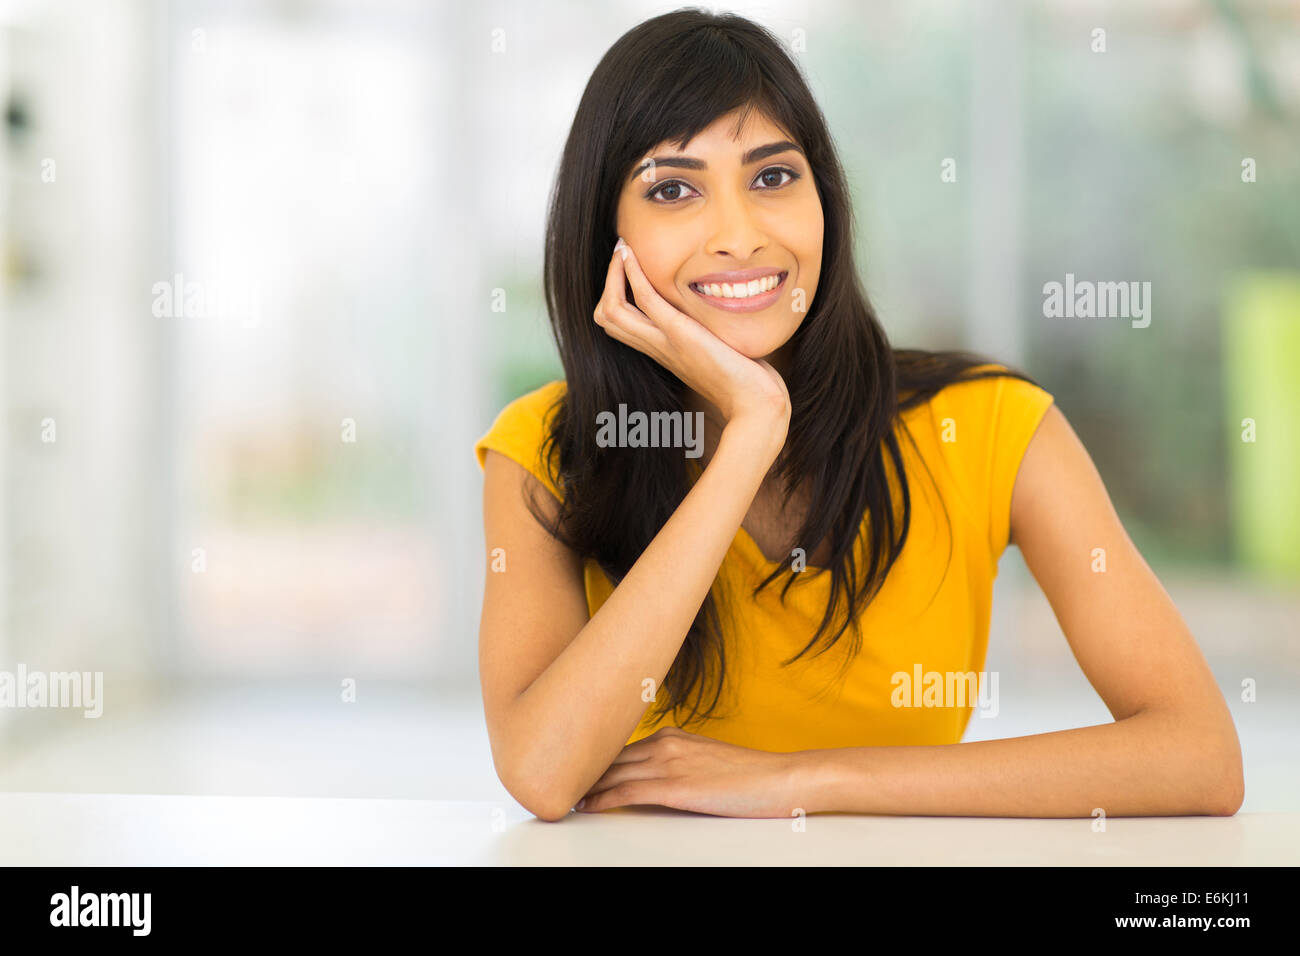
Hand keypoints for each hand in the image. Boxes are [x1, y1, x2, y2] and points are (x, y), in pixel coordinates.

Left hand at [573, 726, 810, 817]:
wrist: (780, 779)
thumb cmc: (749, 775)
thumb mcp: (706, 761)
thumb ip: (676, 764)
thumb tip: (650, 780)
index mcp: (672, 736)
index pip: (620, 746)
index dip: (593, 758)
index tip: (570, 764)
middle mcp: (666, 742)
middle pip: (609, 756)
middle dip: (580, 768)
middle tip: (552, 778)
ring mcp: (670, 762)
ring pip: (612, 772)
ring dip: (584, 785)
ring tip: (560, 794)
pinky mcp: (676, 786)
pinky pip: (628, 791)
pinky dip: (602, 798)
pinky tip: (586, 806)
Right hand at [593, 238, 790, 436]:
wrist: (755, 407)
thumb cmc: (748, 384)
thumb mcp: (723, 352)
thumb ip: (714, 336)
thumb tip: (724, 320)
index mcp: (665, 352)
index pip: (620, 326)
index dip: (615, 296)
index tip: (628, 269)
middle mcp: (659, 348)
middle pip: (606, 319)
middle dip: (607, 283)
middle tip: (621, 254)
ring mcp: (666, 342)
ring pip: (612, 312)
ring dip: (613, 275)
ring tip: (622, 250)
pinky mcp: (680, 334)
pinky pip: (644, 301)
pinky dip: (631, 275)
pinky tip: (631, 256)